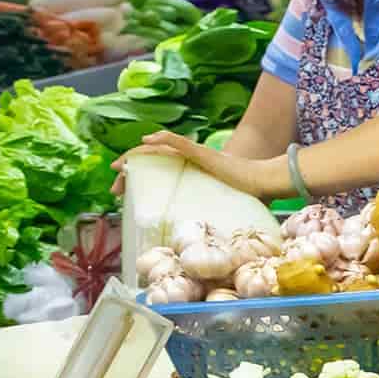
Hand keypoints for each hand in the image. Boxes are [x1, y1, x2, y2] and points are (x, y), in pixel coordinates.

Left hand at [121, 130, 284, 200]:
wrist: (262, 183)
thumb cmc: (246, 195)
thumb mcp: (215, 204)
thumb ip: (203, 211)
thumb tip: (196, 237)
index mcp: (188, 172)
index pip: (156, 170)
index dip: (136, 178)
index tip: (122, 192)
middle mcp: (188, 161)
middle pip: (149, 160)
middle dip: (128, 173)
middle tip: (115, 187)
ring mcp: (195, 155)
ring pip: (157, 151)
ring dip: (135, 157)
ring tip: (120, 168)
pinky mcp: (203, 153)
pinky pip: (178, 143)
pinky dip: (161, 140)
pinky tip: (146, 141)